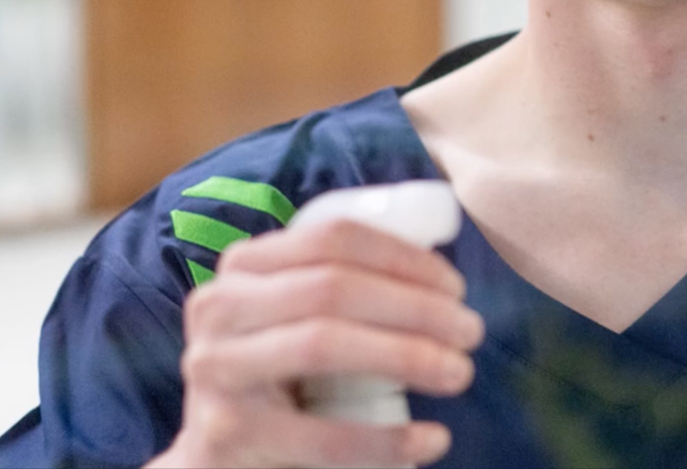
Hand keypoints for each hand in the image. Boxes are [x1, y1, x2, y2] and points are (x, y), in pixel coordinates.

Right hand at [147, 220, 484, 468]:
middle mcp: (218, 308)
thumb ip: (343, 284)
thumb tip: (445, 281)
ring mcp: (215, 371)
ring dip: (407, 356)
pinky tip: (431, 440)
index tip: (457, 287)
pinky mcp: (226, 435)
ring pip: (323, 344)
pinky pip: (320, 435)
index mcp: (245, 266)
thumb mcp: (295, 315)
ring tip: (459, 374)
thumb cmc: (279, 374)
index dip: (404, 257)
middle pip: (332, 288)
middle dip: (416, 307)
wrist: (219, 456)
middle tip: (470, 333)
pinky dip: (386, 437)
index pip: (333, 238)